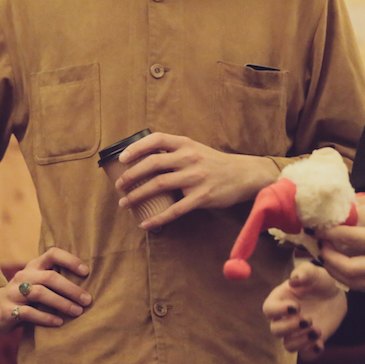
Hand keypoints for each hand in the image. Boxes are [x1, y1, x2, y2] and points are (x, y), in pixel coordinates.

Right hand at [0, 248, 91, 331]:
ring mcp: (14, 292)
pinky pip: (29, 313)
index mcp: (33, 266)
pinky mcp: (8, 310)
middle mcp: (23, 276)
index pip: (52, 254)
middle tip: (87, 300)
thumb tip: (87, 286)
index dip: (70, 260)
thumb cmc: (23, 296)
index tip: (86, 271)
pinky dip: (46, 318)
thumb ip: (53, 280)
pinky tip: (59, 323)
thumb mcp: (35, 282)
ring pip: (40, 294)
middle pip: (49, 277)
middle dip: (71, 289)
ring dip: (62, 303)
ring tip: (77, 312)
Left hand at [115, 132, 278, 230]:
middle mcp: (190, 158)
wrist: (245, 175)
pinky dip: (157, 218)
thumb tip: (145, 158)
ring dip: (137, 195)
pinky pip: (175, 210)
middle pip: (152, 164)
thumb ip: (175, 152)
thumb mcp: (196, 149)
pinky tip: (146, 223)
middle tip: (119, 185)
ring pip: (159, 185)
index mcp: (186, 144)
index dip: (136, 148)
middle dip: (131, 175)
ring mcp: (196, 178)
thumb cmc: (215, 163)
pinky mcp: (202, 197)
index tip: (122, 159)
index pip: (156, 140)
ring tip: (125, 203)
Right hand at [263, 260, 346, 360]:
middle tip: (308, 319)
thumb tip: (294, 281)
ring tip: (317, 330)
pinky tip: (320, 344)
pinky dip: (312, 353)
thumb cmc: (320, 281)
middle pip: (275, 330)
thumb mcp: (315, 272)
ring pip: (288, 346)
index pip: (268, 309)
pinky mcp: (309, 342)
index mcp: (280, 300)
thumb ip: (304, 273)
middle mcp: (284, 318)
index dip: (278, 310)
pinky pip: (305, 356)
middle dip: (290, 327)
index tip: (296, 306)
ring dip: (301, 341)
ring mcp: (296, 332)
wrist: (336, 295)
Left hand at [319, 204, 364, 291]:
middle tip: (322, 244)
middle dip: (329, 258)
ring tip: (329, 256)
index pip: (351, 240)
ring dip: (336, 272)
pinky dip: (350, 279)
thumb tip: (349, 204)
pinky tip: (345, 266)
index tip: (320, 227)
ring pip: (355, 283)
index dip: (331, 234)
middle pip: (348, 270)